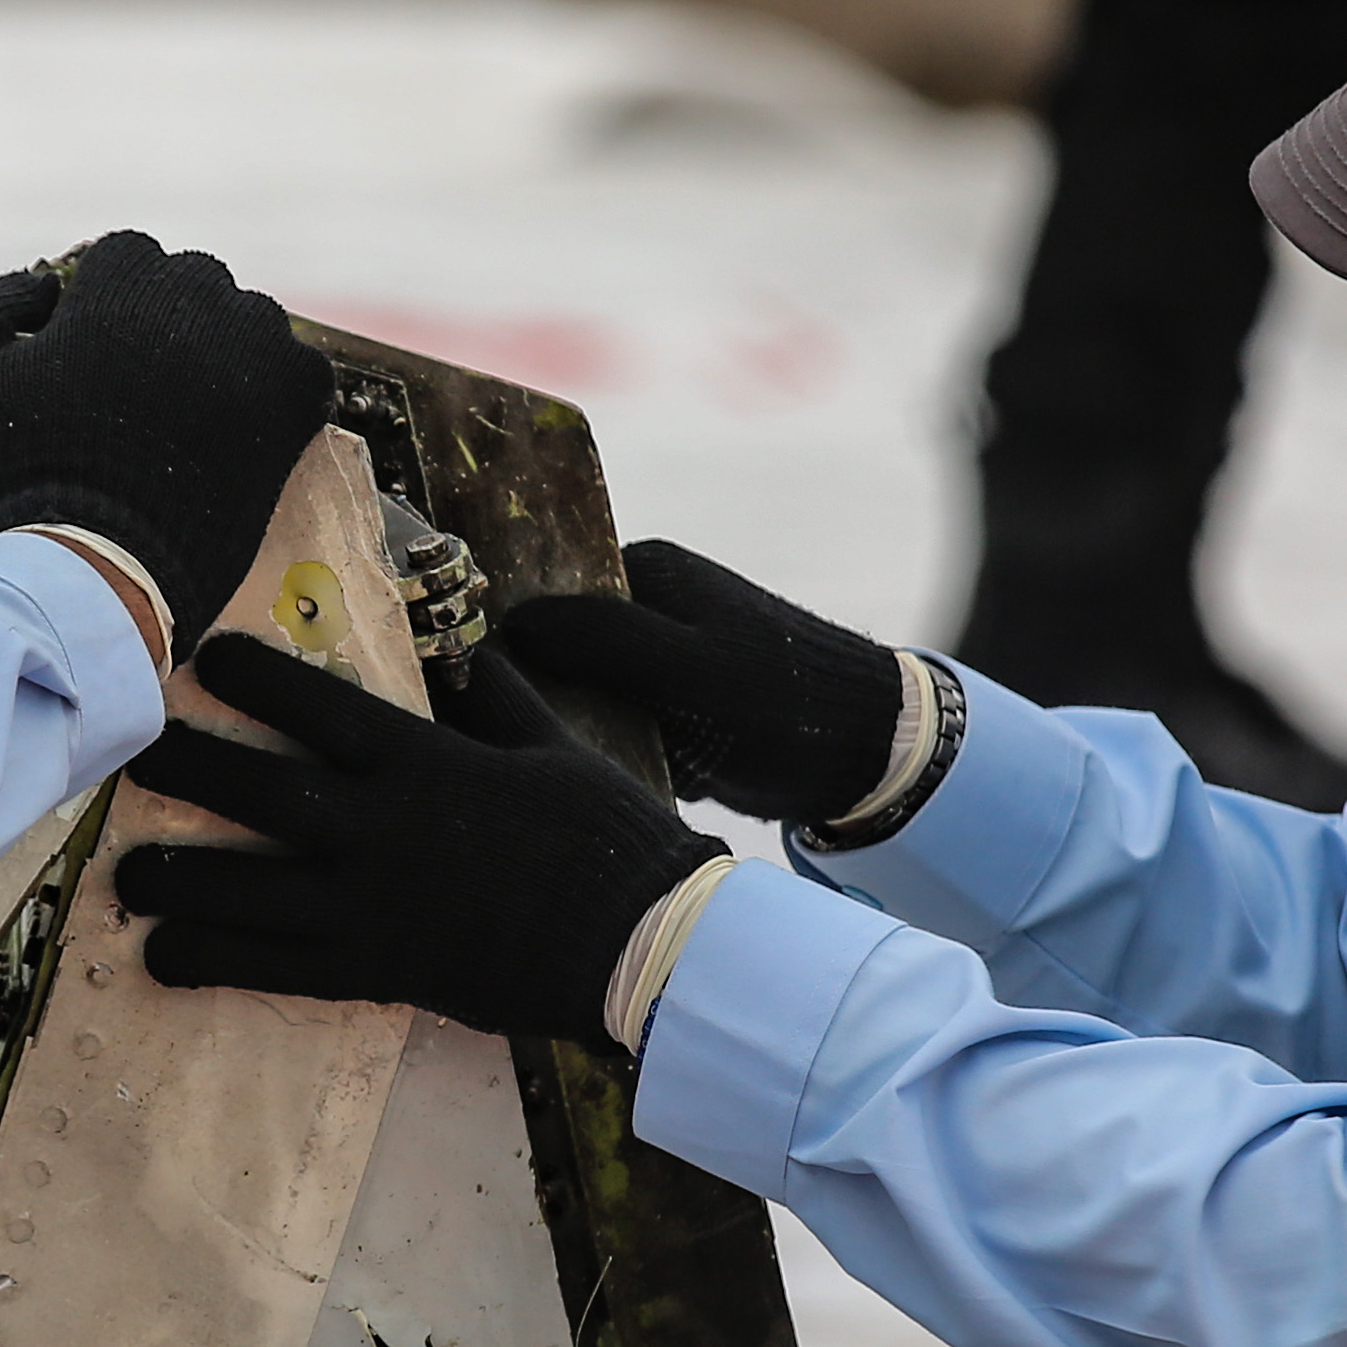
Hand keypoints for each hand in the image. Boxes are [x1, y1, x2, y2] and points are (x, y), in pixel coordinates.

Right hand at [0, 232, 334, 654]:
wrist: (92, 574)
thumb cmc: (18, 479)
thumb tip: (38, 287)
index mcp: (118, 289)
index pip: (126, 256)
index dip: (107, 301)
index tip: (98, 349)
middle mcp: (193, 305)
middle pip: (191, 283)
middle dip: (167, 320)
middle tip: (143, 387)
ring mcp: (251, 355)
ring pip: (250, 322)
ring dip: (225, 351)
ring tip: (191, 412)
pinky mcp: (291, 408)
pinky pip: (303, 371)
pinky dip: (278, 391)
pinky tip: (243, 428)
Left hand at [115, 638, 724, 1050]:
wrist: (638, 941)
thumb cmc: (603, 834)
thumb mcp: (552, 743)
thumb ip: (493, 692)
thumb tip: (459, 643)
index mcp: (425, 761)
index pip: (318, 705)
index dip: (251, 679)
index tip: (202, 661)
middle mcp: (382, 828)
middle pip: (258, 790)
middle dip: (184, 772)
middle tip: (126, 757)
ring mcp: (372, 904)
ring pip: (248, 886)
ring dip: (177, 878)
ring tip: (123, 873)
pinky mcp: (376, 969)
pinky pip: (275, 968)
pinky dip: (214, 962)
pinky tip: (162, 958)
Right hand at [496, 538, 903, 826]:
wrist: (863, 753)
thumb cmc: (776, 704)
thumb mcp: (680, 666)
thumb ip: (599, 638)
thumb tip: (512, 623)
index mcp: (647, 572)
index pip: (546, 595)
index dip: (511, 640)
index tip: (482, 688)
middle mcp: (652, 606)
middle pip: (560, 647)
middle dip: (544, 691)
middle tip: (526, 735)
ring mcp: (665, 658)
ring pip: (586, 692)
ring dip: (577, 727)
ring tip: (562, 761)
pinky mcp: (678, 706)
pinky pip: (619, 724)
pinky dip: (612, 750)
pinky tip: (604, 775)